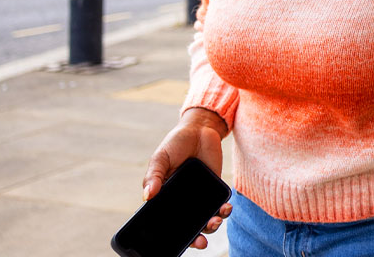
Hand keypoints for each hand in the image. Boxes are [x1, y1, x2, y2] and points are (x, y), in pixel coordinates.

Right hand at [142, 108, 231, 248]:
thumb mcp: (161, 157)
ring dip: (212, 225)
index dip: (171, 237)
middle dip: (196, 238)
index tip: (177, 245)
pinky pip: (219, 205)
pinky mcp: (215, 189)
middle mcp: (182, 202)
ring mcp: (199, 197)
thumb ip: (155, 175)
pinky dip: (223, 210)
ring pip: (206, 219)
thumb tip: (147, 196)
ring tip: (215, 222)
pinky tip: (225, 208)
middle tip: (201, 243)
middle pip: (188, 226)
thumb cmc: (175, 144)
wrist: (200, 129)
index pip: (166, 223)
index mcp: (165, 198)